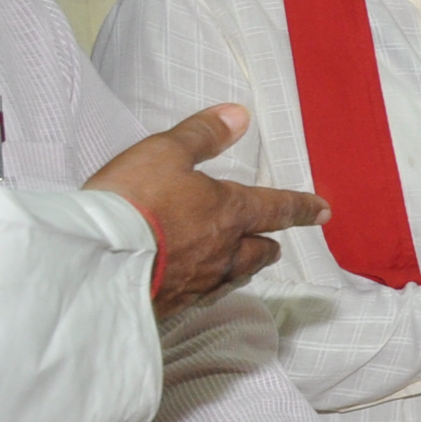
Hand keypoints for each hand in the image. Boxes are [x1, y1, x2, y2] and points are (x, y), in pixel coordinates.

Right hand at [84, 104, 330, 315]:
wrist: (96, 261)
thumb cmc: (134, 200)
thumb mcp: (165, 152)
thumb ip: (202, 134)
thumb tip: (239, 116)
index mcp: (229, 212)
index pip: (277, 207)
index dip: (302, 207)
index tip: (324, 212)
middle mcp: (222, 252)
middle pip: (259, 251)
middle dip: (268, 245)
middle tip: (274, 245)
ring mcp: (198, 282)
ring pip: (233, 277)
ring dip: (242, 269)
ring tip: (244, 267)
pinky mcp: (171, 305)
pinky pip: (201, 297)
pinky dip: (207, 289)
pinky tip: (197, 290)